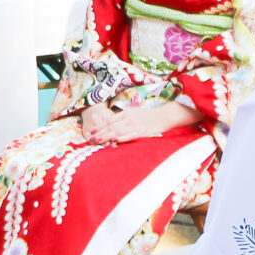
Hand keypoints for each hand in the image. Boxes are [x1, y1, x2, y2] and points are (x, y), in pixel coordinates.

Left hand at [80, 100, 196, 142]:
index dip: (100, 127)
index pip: (110, 120)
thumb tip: (112, 123)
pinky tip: (115, 141)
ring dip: (107, 137)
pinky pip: (130, 135)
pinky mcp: (142, 132)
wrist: (164, 116)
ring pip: (118, 131)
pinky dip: (122, 138)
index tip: (91, 132)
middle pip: (111, 126)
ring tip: (98, 142)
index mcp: (126, 113)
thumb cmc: (148, 116)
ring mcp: (135, 125)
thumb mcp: (134, 113)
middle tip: (91, 139)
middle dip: (100, 133)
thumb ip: (123, 118)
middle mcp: (129, 119)